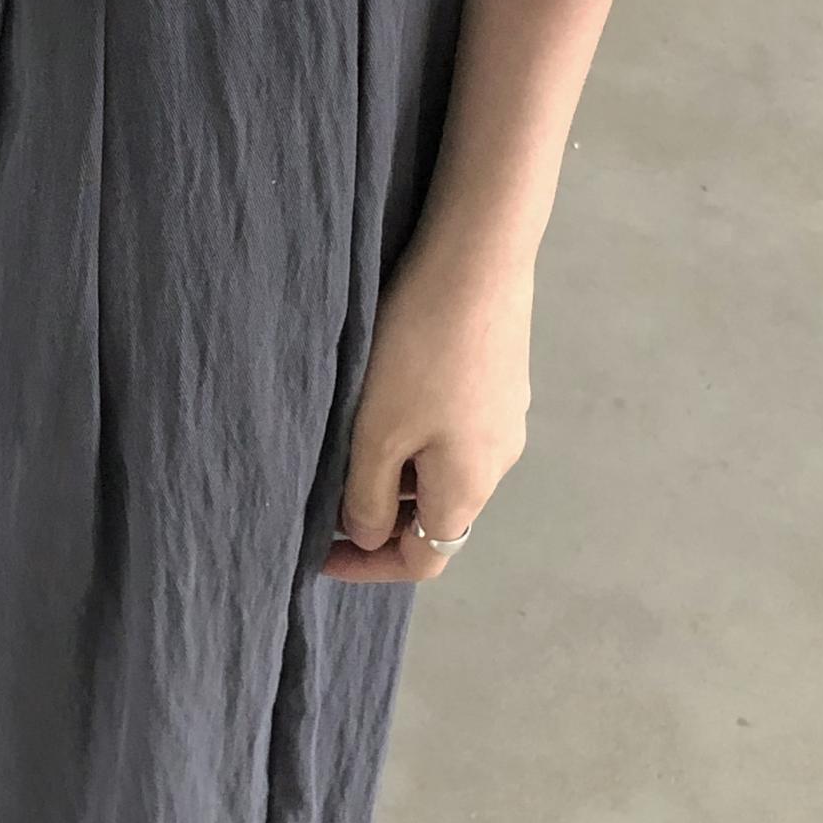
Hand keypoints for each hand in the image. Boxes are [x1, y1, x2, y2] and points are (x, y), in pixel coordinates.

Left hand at [322, 231, 532, 582]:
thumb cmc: (420, 351)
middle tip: (324, 489)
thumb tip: (366, 535)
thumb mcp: (375, 434)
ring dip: (394, 468)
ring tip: (347, 436)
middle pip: (433, 515)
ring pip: (440, 468)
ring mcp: (505, 416)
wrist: (478, 258)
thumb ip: (365, 497)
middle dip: (377, 513)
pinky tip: (386, 393)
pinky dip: (415, 432)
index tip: (317, 552)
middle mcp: (498, 462)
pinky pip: (452, 428)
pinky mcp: (501, 378)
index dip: (367, 565)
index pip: (422, 560)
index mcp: (468, 488)